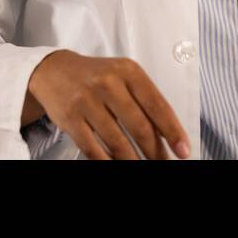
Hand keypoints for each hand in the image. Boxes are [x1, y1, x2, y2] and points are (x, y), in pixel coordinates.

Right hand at [25, 50, 190, 159]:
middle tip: (163, 163)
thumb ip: (144, 98)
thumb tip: (167, 134)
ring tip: (142, 166)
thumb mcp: (123, 76)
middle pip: (139, 127)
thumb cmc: (96, 76)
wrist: (54, 71)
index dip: (172, 131)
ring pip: (118, 143)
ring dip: (133, 161)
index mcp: (128, 71)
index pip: (157, 105)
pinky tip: (116, 165)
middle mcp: (108, 83)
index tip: (183, 150)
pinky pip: (94, 150)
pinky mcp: (70, 119)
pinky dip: (108, 162)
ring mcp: (87, 101)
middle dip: (155, 151)